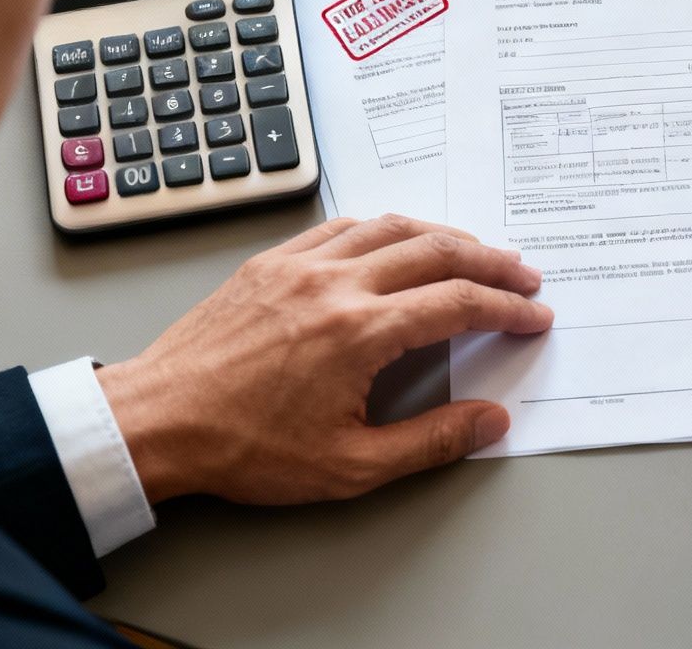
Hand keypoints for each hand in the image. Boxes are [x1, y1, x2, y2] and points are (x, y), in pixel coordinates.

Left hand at [95, 214, 551, 504]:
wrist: (157, 422)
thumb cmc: (244, 448)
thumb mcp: (349, 466)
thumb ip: (430, 442)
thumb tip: (489, 422)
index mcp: (360, 332)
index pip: (458, 303)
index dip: (507, 308)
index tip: (534, 316)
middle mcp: (335, 284)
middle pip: (436, 250)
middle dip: (491, 261)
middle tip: (523, 276)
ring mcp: (300, 266)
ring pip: (391, 226)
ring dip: (444, 234)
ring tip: (474, 251)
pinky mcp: (270, 263)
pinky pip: (341, 226)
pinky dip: (384, 227)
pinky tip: (397, 238)